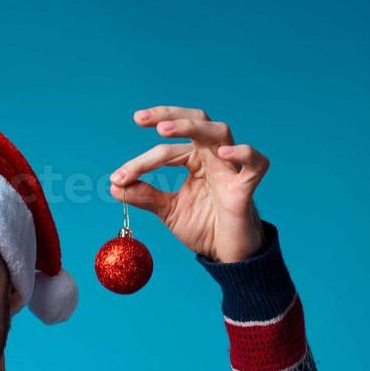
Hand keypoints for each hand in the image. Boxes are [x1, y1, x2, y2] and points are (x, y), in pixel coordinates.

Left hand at [109, 105, 268, 262]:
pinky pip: (255, 163)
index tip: (118, 178)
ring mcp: (231, 169)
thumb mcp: (168, 210)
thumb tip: (114, 186)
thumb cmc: (204, 226)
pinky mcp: (246, 188)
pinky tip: (223, 153)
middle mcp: (213, 157)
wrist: (227, 254)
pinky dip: (242, 153)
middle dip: (169, 116)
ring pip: (219, 132)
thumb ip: (145, 196)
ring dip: (191, 127)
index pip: (168, 148)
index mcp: (195, 160)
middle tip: (140, 119)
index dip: (141, 161)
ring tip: (163, 131)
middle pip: (196, 121)